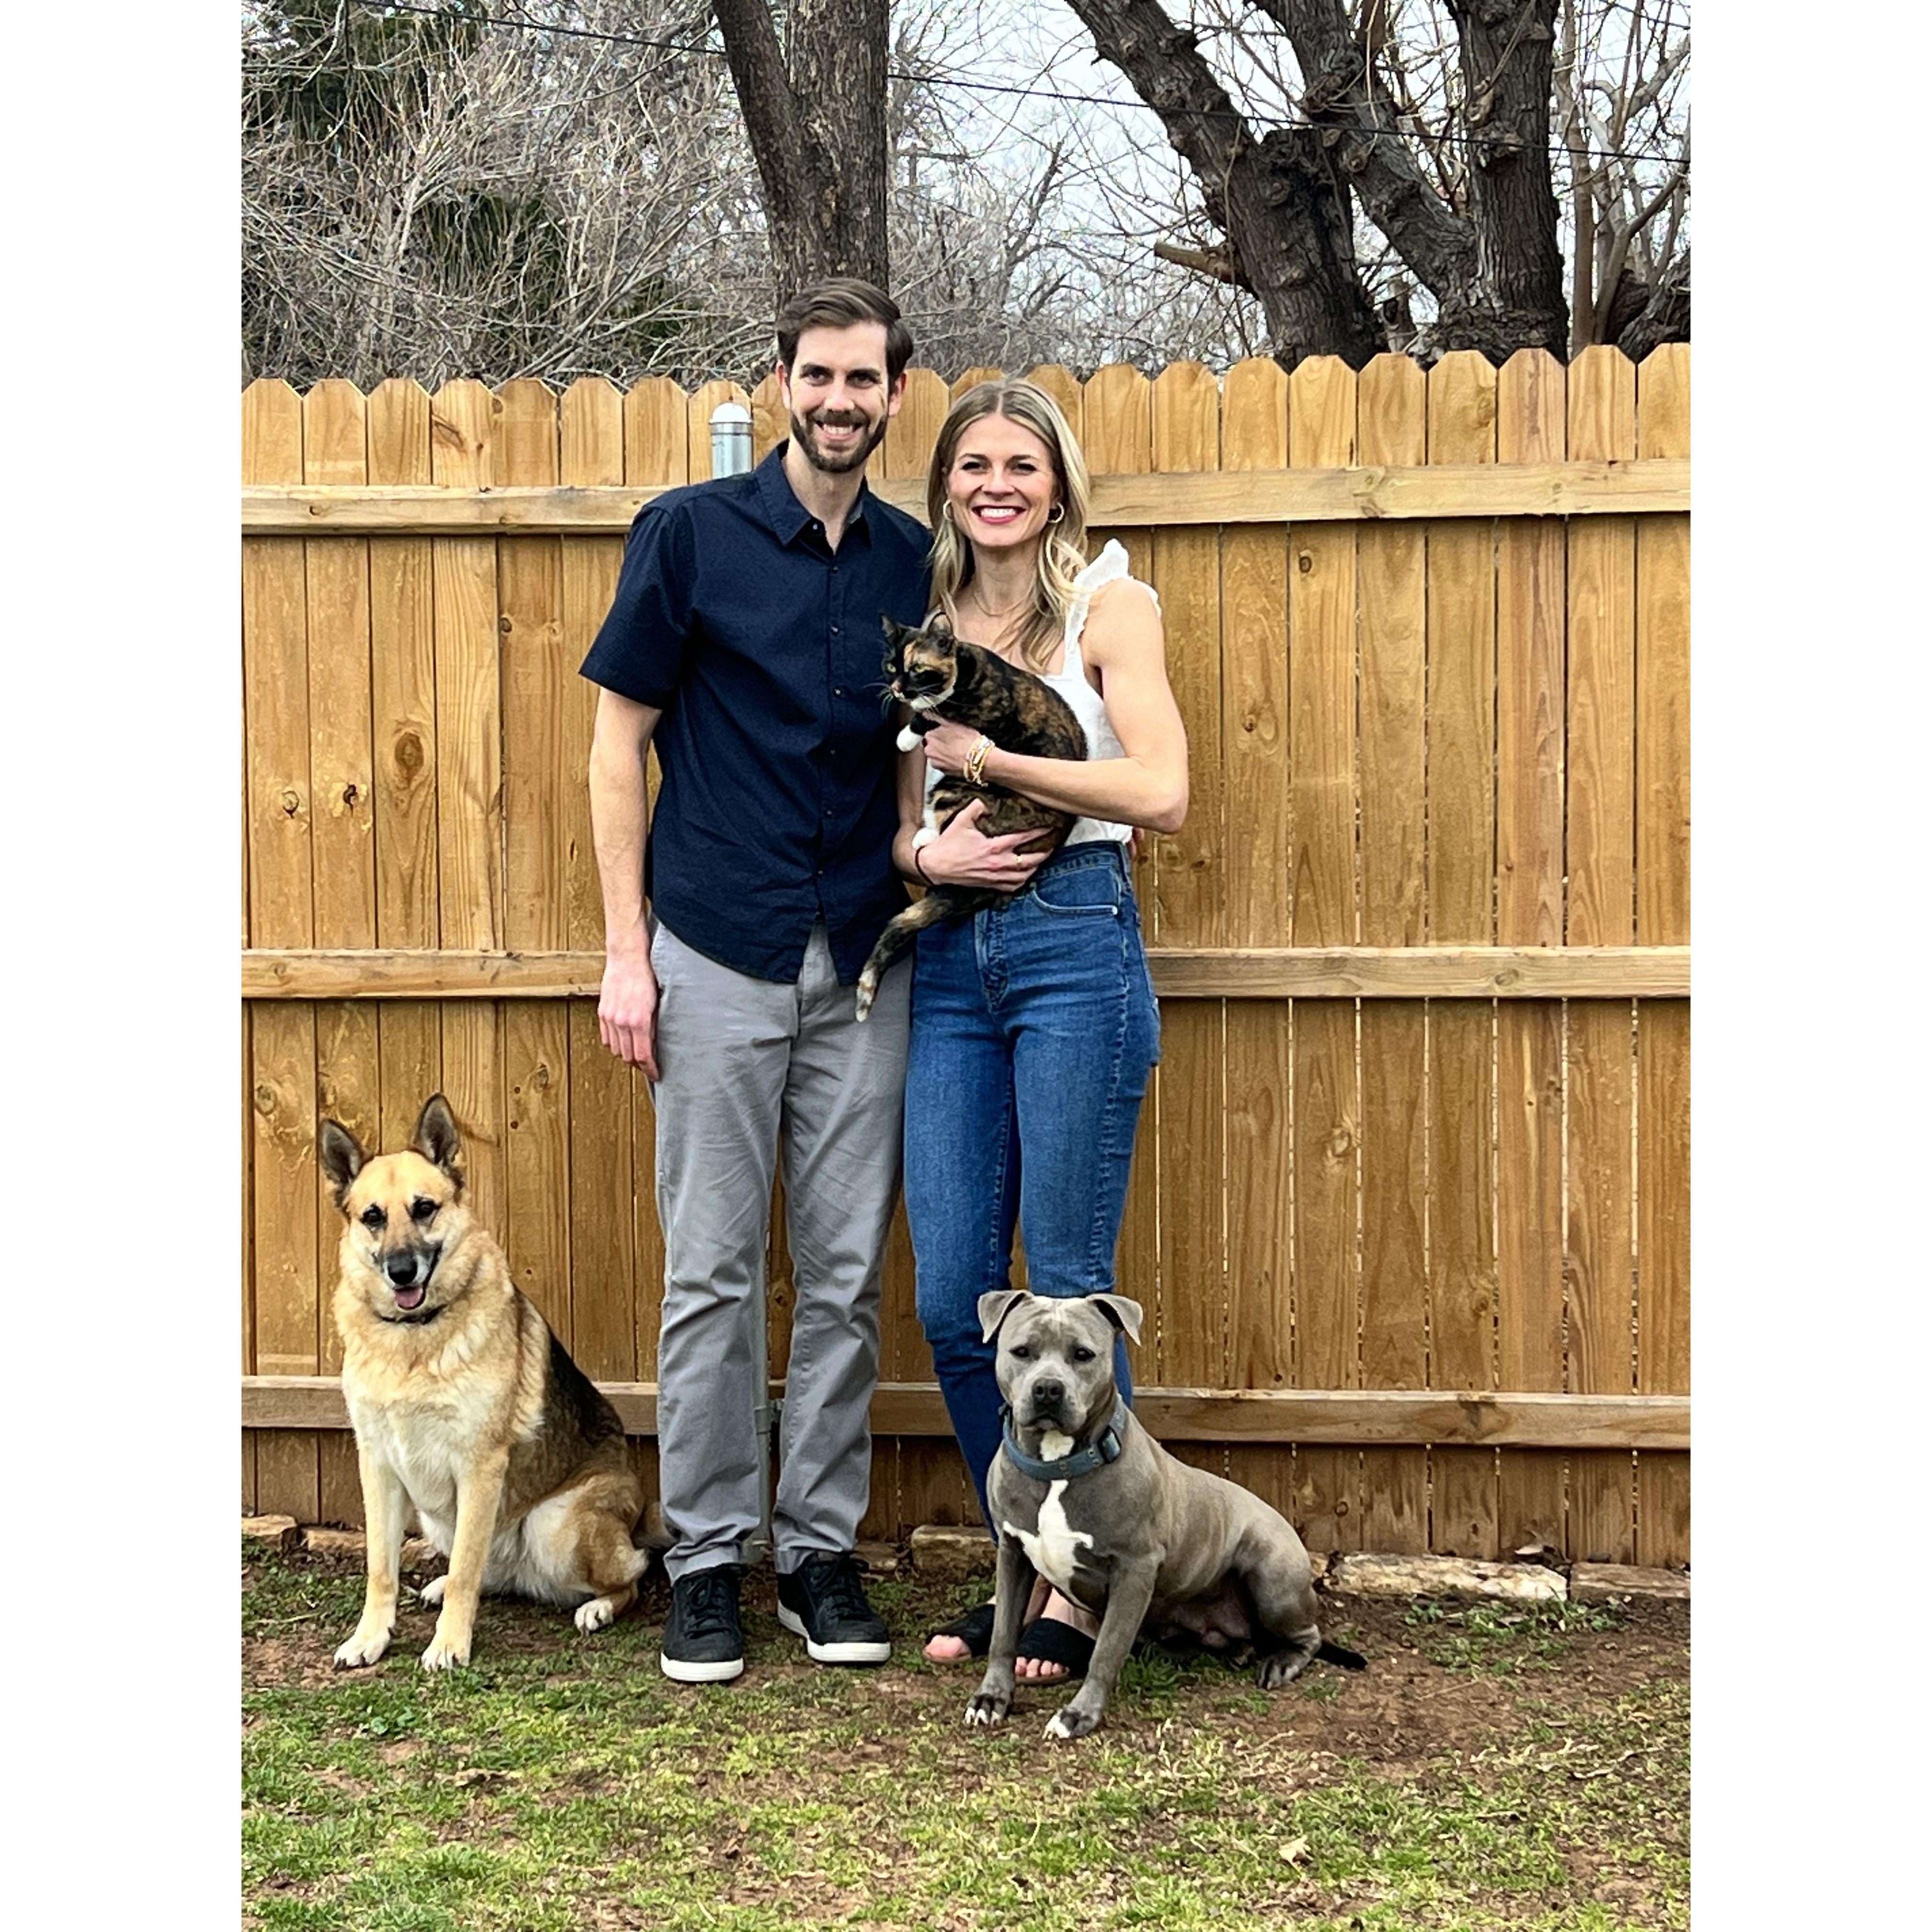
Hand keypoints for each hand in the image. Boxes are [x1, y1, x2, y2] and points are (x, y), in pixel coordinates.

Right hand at [599, 946, 659, 1077]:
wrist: (627, 958)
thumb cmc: (647, 977)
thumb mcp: (657, 1003)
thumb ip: (655, 1027)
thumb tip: (655, 1046)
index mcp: (639, 1021)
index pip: (642, 1056)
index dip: (650, 1069)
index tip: (656, 1074)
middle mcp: (621, 1022)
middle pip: (628, 1056)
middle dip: (639, 1064)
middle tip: (648, 1065)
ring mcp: (609, 1017)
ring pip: (616, 1049)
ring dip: (626, 1054)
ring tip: (637, 1053)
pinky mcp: (602, 1012)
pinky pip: (606, 1038)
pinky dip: (615, 1043)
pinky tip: (624, 1041)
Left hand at [921, 719, 991, 778]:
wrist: (978, 760)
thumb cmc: (968, 741)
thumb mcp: (953, 724)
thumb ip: (938, 719)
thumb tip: (926, 713)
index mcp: (930, 737)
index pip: (931, 733)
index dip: (941, 733)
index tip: (950, 734)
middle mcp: (929, 751)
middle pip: (933, 745)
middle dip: (941, 744)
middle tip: (954, 742)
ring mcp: (935, 763)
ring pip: (938, 755)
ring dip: (944, 753)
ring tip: (957, 751)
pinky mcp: (943, 772)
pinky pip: (944, 764)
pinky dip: (949, 761)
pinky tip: (958, 759)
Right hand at [923, 798, 1048, 891]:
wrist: (936, 866)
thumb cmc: (948, 843)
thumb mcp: (962, 820)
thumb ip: (977, 808)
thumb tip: (988, 801)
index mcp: (994, 846)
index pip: (1023, 838)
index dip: (1039, 832)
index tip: (1049, 827)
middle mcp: (998, 863)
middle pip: (1029, 861)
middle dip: (1043, 853)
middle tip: (1051, 846)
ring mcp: (994, 876)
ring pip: (1023, 876)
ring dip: (1035, 868)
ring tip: (1040, 860)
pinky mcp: (989, 885)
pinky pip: (1012, 887)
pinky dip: (1021, 881)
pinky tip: (1024, 875)